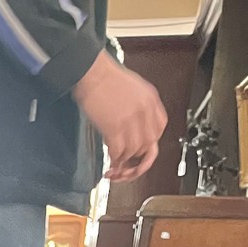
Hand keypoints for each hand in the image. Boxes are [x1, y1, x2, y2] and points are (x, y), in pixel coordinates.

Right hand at [73, 52, 167, 181]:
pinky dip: (115, 162)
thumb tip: (134, 130)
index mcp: (150, 100)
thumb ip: (138, 109)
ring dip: (124, 164)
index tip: (140, 152)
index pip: (159, 129)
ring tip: (115, 167)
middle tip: (127, 168)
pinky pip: (119, 153)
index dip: (150, 144)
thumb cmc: (106, 79)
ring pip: (134, 152)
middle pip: (148, 145)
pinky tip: (110, 165)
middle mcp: (144, 111)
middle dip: (137, 160)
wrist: (92, 73)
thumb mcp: (133, 90)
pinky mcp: (115, 127)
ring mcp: (131, 120)